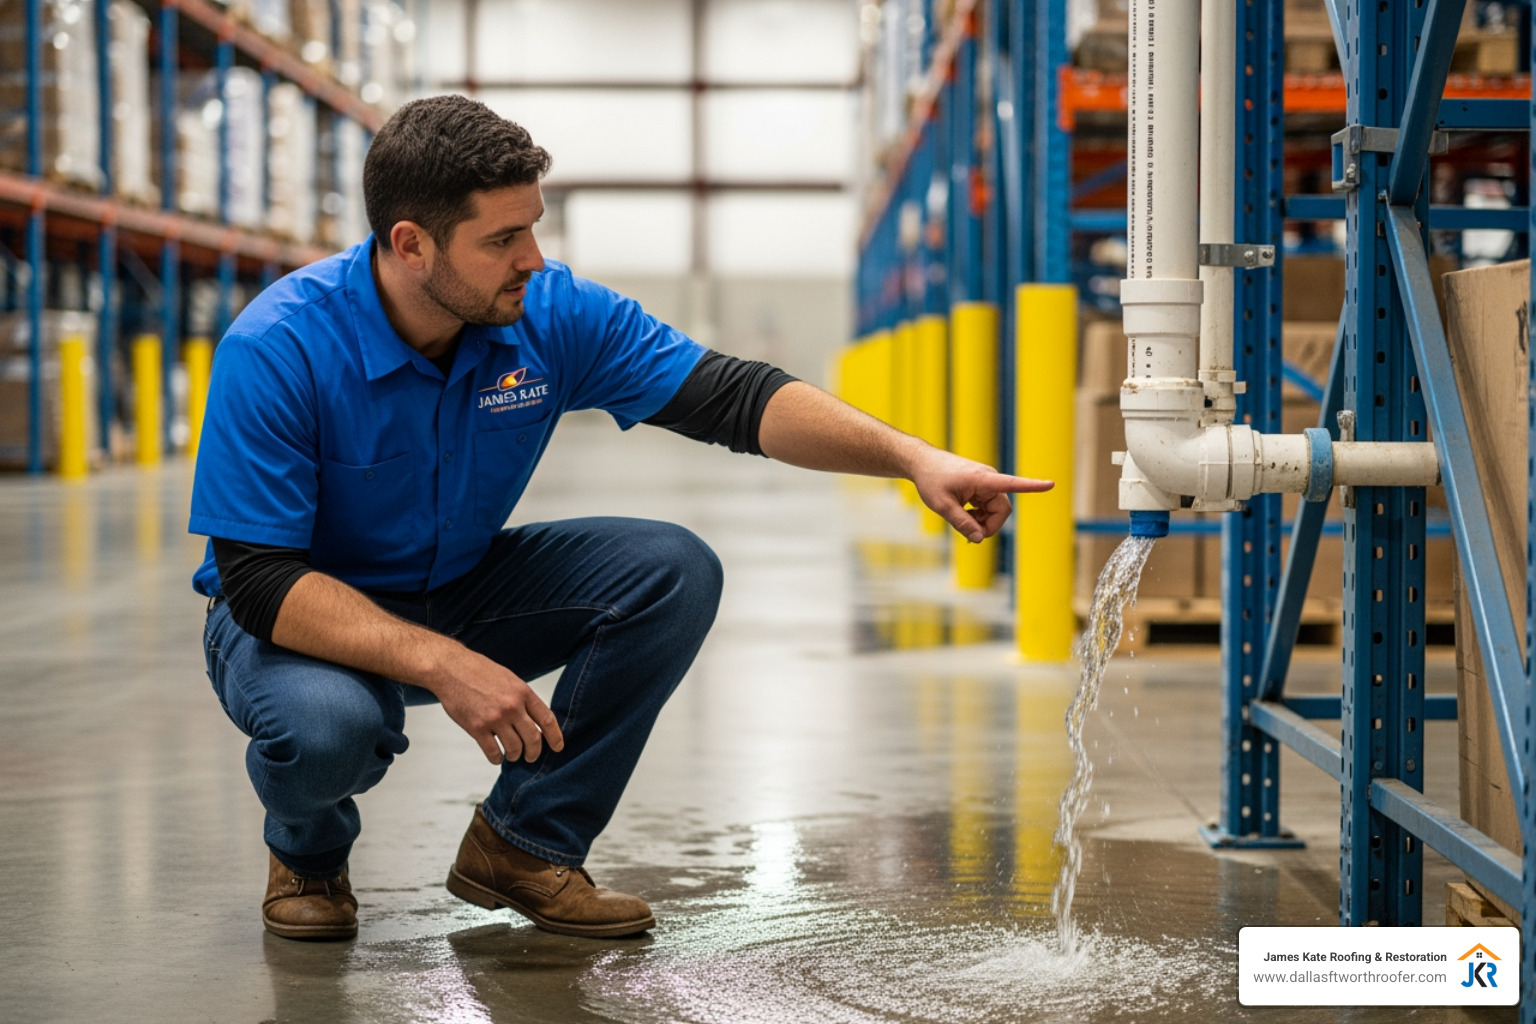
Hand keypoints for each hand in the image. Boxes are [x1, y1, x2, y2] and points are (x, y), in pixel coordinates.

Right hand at [430, 646, 564, 764]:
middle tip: (531, 757)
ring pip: (514, 748)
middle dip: (534, 752)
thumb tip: (533, 718)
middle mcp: (512, 707)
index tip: (558, 747)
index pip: (547, 720)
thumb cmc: (479, 671)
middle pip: (533, 739)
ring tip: (512, 755)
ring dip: (515, 756)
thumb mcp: (509, 679)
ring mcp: (494, 719)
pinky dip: (496, 758)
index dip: (555, 737)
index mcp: (523, 692)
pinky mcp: (477, 728)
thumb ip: (522, 698)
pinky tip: (496, 756)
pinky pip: (493, 751)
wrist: (451, 669)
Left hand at [909, 448, 1053, 542]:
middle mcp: (989, 480)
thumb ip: (962, 524)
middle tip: (969, 537)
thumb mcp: (942, 506)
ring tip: (961, 523)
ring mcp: (986, 484)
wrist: (922, 463)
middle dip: (989, 526)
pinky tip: (963, 517)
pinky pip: (987, 507)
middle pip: (1002, 511)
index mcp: (983, 480)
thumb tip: (980, 540)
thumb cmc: (931, 481)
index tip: (1051, 484)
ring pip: (994, 511)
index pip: (1013, 483)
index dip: (1032, 486)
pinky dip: (977, 516)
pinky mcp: (981, 487)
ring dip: (981, 522)